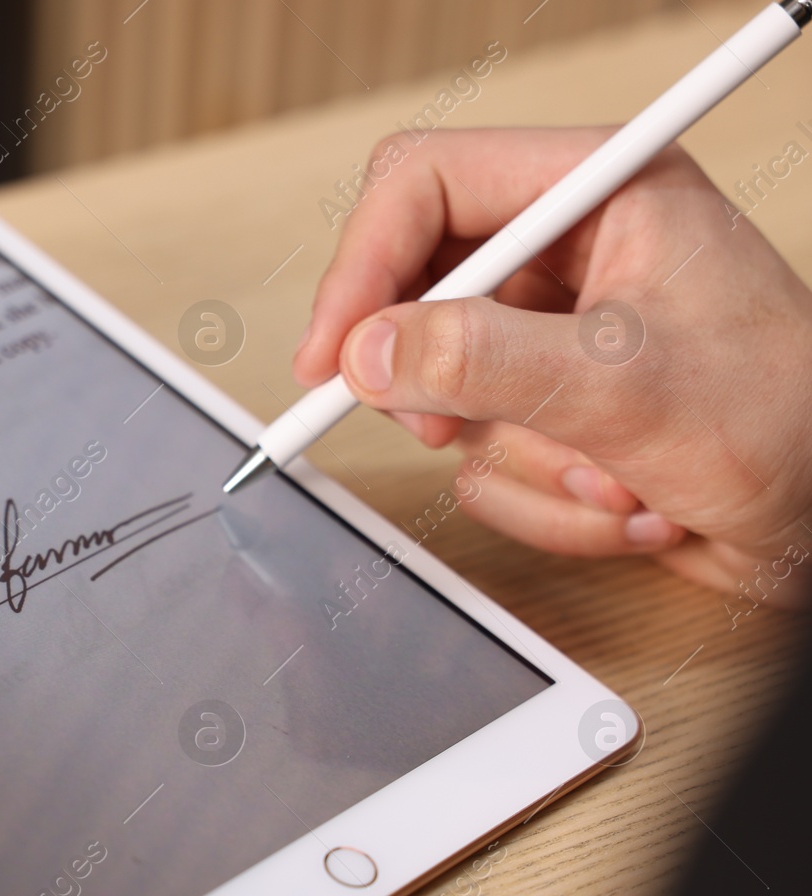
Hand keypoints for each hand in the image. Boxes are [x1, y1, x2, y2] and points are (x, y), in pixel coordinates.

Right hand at [295, 127, 811, 604]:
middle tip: (443, 427)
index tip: (335, 354)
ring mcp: (554, 339)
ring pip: (444, 390)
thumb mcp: (626, 386)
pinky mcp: (549, 410)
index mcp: (600, 192)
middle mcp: (569, 255)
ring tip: (608, 479)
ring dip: (519, 460)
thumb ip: (484, 362)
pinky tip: (627, 505)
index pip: (426, 184)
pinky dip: (542, 500)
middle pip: (415, 290)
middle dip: (439, 382)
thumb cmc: (793, 426)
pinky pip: (481, 459)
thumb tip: (365, 354)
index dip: (364, 265)